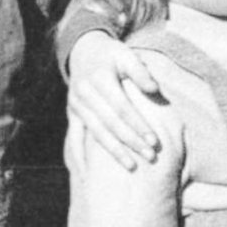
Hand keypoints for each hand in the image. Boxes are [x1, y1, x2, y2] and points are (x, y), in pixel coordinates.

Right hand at [68, 30, 171, 169]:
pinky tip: (88, 174)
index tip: (154, 140)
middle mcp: (84, 93)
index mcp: (99, 79)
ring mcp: (76, 105)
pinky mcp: (71, 114)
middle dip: (131, 142)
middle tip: (151, 156)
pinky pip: (73, 138)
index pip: (122, 107)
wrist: (83, 52)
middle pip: (110, 123)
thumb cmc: (112, 56)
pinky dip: (79, 156)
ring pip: (95, 133)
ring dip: (114, 151)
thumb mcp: (126, 55)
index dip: (137, 124)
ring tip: (132, 166)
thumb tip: (154, 89)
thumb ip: (140, 71)